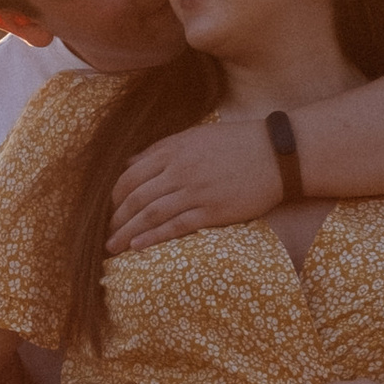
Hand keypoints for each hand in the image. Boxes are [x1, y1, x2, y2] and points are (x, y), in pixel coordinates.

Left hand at [108, 110, 282, 251]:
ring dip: (127, 232)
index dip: (115, 197)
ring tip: (113, 247)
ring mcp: (196, 191)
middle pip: (136, 198)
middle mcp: (180, 170)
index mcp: (173, 151)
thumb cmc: (237, 143)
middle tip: (106, 234)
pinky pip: (176, 226)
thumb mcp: (195, 136)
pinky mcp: (213, 211)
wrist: (277, 154)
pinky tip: (137, 246)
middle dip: (116, 218)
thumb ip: (161, 149)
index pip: (130, 176)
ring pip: (150, 214)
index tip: (110, 210)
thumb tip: (129, 163)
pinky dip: (153, 237)